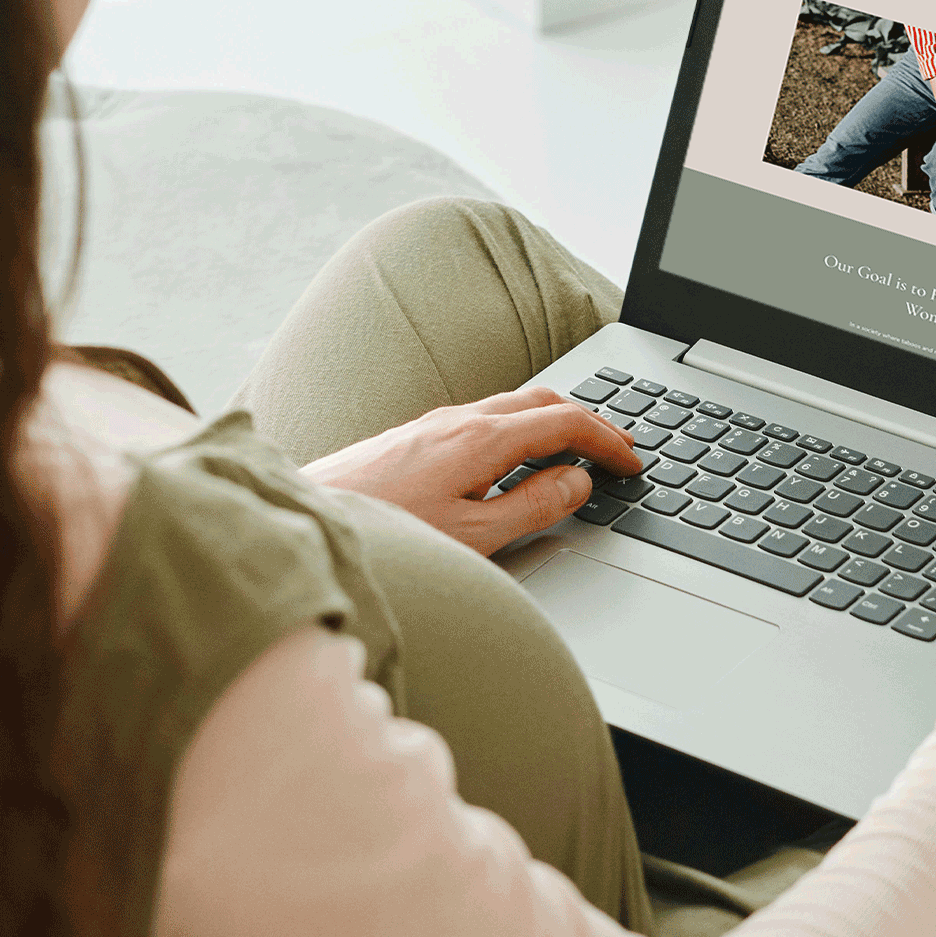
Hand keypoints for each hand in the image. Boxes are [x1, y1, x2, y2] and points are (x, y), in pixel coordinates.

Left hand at [303, 386, 642, 555]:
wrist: (304, 522)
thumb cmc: (383, 535)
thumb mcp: (474, 535)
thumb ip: (532, 507)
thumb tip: (576, 482)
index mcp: (480, 438)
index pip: (565, 421)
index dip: (608, 439)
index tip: (632, 461)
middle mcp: (457, 420)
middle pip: (541, 401)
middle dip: (587, 420)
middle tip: (617, 448)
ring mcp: (431, 425)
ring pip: (510, 407)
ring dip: (552, 422)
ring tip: (577, 451)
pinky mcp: (410, 438)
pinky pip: (482, 419)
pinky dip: (519, 430)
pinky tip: (514, 457)